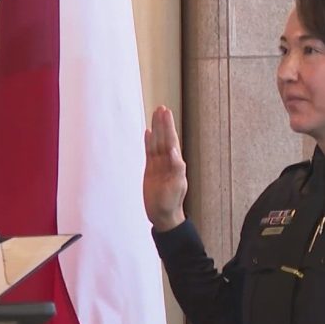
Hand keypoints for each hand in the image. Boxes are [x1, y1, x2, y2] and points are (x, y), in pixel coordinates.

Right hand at [143, 105, 187, 230]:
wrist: (162, 215)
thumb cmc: (171, 202)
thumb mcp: (176, 186)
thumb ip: (176, 168)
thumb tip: (174, 152)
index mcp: (175, 163)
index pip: (170, 141)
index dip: (168, 127)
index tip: (166, 114)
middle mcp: (167, 161)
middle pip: (163, 138)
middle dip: (162, 124)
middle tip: (161, 108)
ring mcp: (158, 165)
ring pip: (156, 142)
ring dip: (156, 129)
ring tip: (155, 115)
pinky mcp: (150, 170)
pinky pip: (149, 152)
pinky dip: (148, 142)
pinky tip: (148, 133)